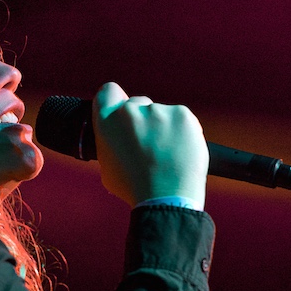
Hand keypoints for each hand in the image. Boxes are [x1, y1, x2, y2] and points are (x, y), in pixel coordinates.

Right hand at [92, 82, 208, 207]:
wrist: (165, 198)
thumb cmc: (134, 187)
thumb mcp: (108, 164)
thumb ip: (112, 141)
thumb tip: (120, 135)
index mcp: (107, 120)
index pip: (108, 92)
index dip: (115, 101)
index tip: (122, 111)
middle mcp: (130, 110)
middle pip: (138, 104)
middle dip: (143, 120)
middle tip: (150, 146)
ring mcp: (158, 111)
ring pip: (161, 114)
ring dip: (164, 128)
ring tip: (167, 156)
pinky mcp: (182, 115)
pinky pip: (181, 119)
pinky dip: (182, 132)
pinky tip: (180, 151)